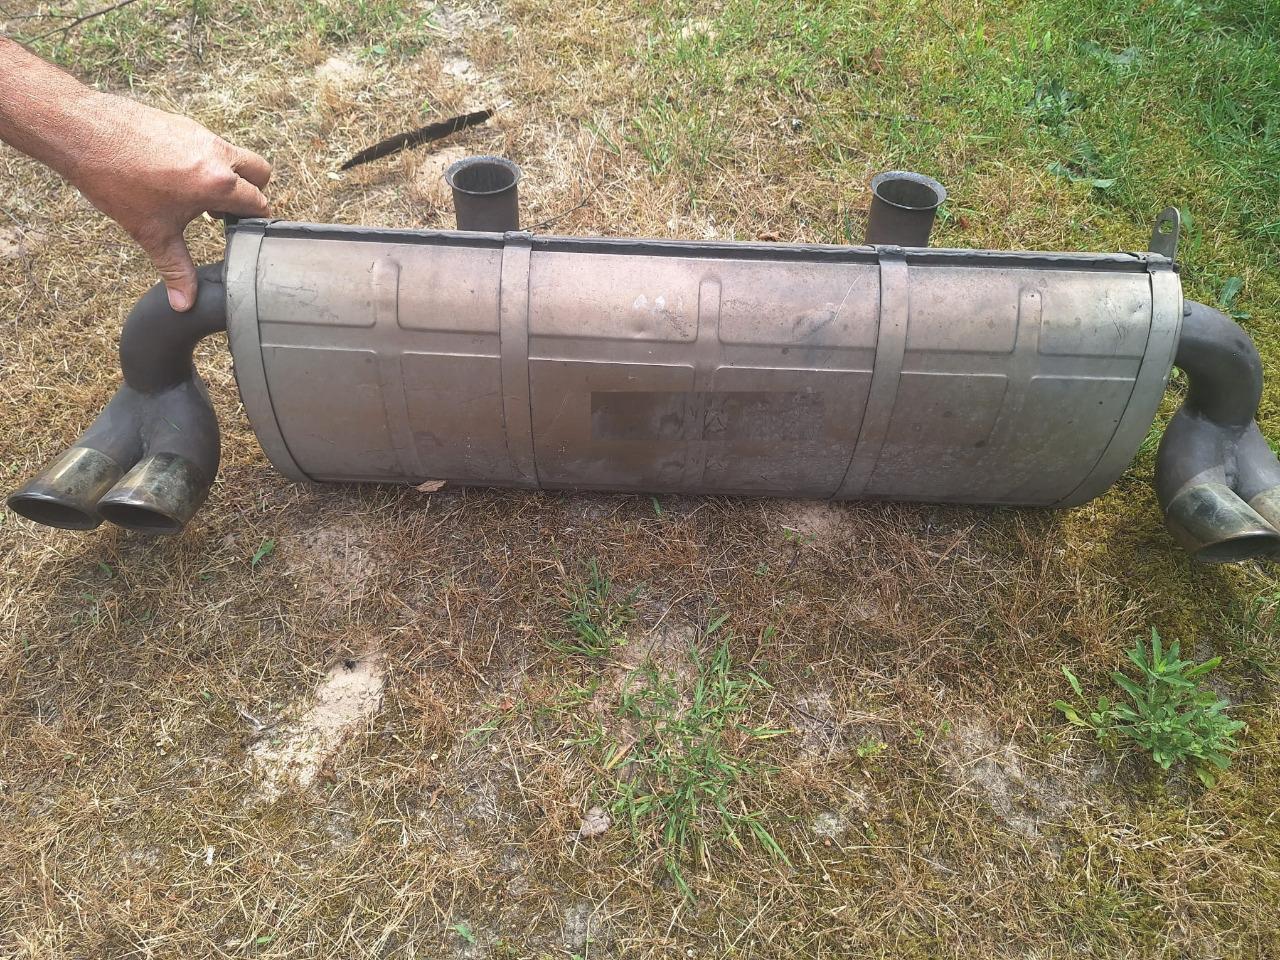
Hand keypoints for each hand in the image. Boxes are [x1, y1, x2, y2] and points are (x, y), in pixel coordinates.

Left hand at [69, 94, 270, 310]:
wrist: (83, 133)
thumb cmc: (116, 179)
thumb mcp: (152, 233)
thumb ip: (176, 269)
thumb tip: (184, 302)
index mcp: (218, 184)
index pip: (259, 202)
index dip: (252, 220)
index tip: (240, 230)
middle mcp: (217, 154)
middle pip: (260, 171)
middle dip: (252, 191)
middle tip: (226, 209)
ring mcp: (200, 134)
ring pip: (234, 154)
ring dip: (226, 174)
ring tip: (196, 195)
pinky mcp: (182, 123)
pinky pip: (206, 143)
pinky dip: (202, 160)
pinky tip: (173, 175)